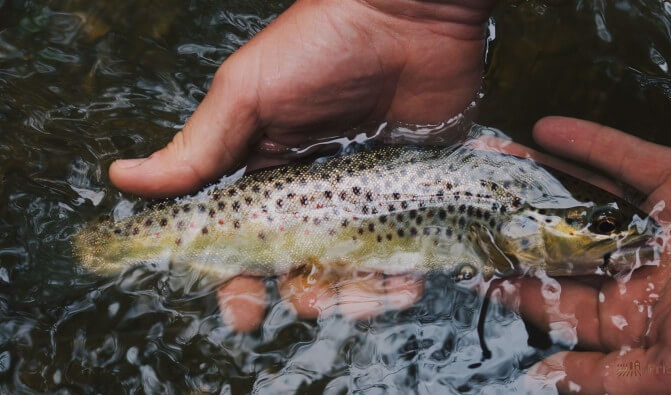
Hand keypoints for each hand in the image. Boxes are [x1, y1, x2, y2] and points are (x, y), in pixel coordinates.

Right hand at [106, 0, 492, 332]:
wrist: (408, 16)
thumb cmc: (321, 44)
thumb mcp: (248, 93)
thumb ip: (198, 146)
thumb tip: (125, 178)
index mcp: (265, 173)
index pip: (245, 242)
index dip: (238, 281)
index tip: (244, 312)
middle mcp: (313, 192)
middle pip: (303, 265)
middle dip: (305, 293)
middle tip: (314, 299)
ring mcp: (364, 195)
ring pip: (356, 266)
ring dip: (358, 294)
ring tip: (369, 297)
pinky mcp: (410, 192)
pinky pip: (407, 247)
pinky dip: (406, 272)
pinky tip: (407, 281)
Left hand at [498, 117, 670, 393]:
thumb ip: (614, 381)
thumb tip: (550, 380)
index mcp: (643, 320)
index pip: (563, 306)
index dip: (518, 290)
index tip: (475, 271)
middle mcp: (648, 272)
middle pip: (568, 249)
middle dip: (521, 232)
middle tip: (472, 214)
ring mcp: (666, 225)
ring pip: (588, 199)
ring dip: (541, 182)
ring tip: (494, 166)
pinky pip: (625, 159)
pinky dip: (587, 144)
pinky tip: (545, 131)